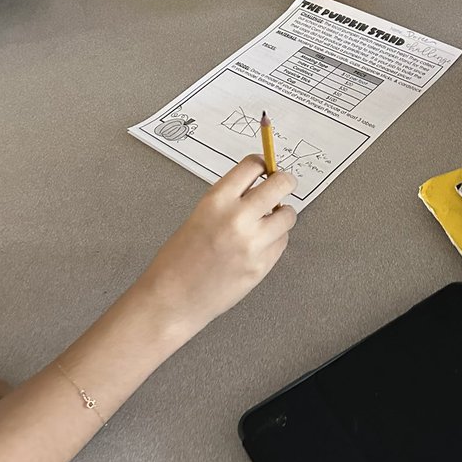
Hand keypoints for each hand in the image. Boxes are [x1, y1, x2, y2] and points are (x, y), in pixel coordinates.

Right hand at [146, 156, 296, 336]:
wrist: (173, 298)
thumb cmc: (179, 259)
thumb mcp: (200, 215)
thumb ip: (230, 201)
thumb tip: (259, 186)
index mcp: (217, 201)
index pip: (252, 166)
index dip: (262, 163)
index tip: (266, 165)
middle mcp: (237, 218)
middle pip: (280, 184)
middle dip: (284, 182)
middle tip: (283, 183)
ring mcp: (253, 243)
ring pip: (288, 215)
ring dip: (282, 214)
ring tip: (270, 219)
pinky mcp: (262, 265)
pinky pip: (282, 242)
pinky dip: (276, 239)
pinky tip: (261, 243)